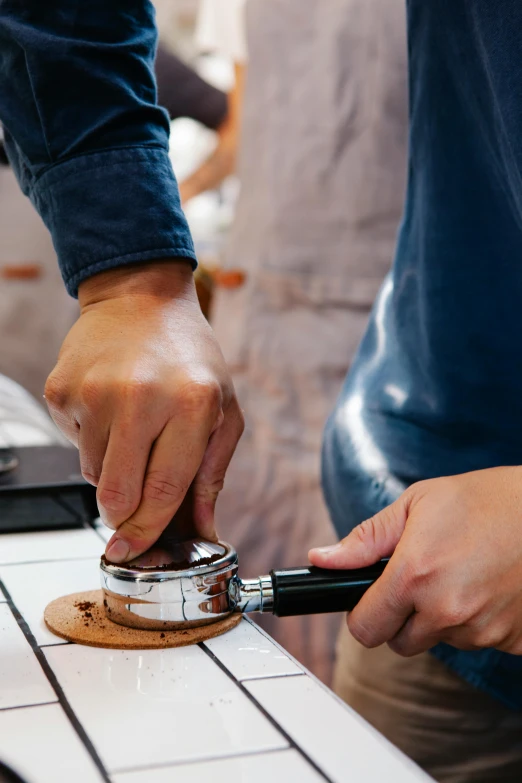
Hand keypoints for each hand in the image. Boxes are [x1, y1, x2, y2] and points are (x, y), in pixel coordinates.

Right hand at [45, 260, 242, 562]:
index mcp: (192, 403)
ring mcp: (95, 392)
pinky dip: (93, 440)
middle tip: (130, 507)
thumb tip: (199, 532)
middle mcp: (141, 397)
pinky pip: (74, 443)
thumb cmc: (188, 356)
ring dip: (112, 469)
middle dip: (123, 514)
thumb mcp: (222, 411)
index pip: (164, 490)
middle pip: (118, 494)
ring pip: (92, 473)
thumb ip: (211, 476)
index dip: (148, 529)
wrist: (140, 299)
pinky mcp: (62, 389)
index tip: (133, 550)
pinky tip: (111, 408)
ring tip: (133, 428)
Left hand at [309, 467, 521, 655]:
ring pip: (441, 642)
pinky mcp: (513, 640)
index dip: (363, 615)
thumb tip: (322, 560)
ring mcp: (483, 630)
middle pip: (400, 643)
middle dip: (402, 618)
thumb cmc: (482, 499)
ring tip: (461, 574)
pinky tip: (487, 586)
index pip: (365, 630)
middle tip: (423, 578)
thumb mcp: (416, 504)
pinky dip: (478, 622)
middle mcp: (447, 610)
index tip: (371, 600)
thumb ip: (365, 539)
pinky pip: (478, 641)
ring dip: (442, 618)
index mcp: (415, 575)